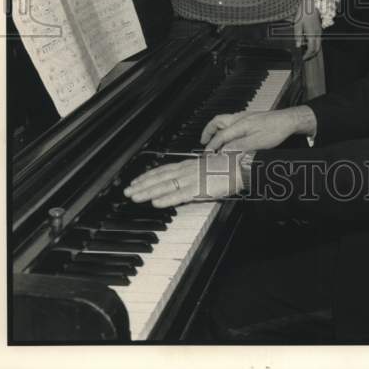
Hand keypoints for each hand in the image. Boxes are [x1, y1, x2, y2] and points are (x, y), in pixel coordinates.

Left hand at [124, 153, 242, 207]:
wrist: (241, 165)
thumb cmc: (228, 167)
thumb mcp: (207, 167)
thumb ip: (195, 173)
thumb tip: (185, 180)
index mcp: (189, 165)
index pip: (163, 170)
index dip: (148, 175)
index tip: (135, 180)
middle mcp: (187, 170)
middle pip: (160, 177)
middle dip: (142, 184)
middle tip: (126, 191)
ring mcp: (192, 179)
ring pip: (165, 186)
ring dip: (148, 192)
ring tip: (134, 196)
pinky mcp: (200, 189)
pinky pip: (180, 195)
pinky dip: (167, 199)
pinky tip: (156, 203)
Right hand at [201, 107, 312, 152]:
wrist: (288, 120)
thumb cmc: (276, 130)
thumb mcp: (258, 142)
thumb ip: (239, 146)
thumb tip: (224, 151)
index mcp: (240, 124)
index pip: (221, 136)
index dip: (212, 146)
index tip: (207, 155)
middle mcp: (240, 118)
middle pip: (217, 121)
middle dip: (208, 131)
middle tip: (203, 142)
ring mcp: (245, 116)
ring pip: (224, 120)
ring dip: (216, 129)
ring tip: (213, 139)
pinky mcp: (250, 118)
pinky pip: (231, 121)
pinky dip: (224, 128)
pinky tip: (228, 135)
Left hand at [294, 1, 321, 59]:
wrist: (311, 5)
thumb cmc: (304, 14)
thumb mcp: (298, 25)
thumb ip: (298, 37)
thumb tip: (298, 45)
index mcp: (312, 34)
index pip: (311, 49)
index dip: (307, 55)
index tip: (303, 58)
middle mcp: (317, 34)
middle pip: (317, 49)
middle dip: (312, 54)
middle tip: (306, 57)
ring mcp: (319, 32)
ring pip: (319, 44)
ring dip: (314, 50)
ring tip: (307, 51)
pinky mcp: (319, 29)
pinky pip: (319, 40)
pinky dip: (315, 44)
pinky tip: (309, 43)